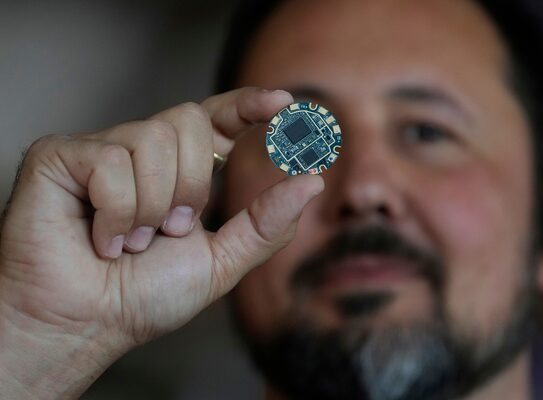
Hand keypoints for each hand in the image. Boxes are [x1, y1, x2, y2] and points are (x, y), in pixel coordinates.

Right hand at [0, 88, 323, 397]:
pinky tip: (101, 239)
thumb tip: (313, 181)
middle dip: (193, 184)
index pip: (217, 118)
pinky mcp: (60, 156)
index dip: (248, 104)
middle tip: (171, 231)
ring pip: (152, 138)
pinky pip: (110, 162)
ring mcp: (101, 150)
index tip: (285, 104)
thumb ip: (266, 223)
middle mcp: (142, 151)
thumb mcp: (221, 261)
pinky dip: (117, 213)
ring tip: (133, 241)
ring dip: (154, 206)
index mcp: (181, 169)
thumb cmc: (146, 295)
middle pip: (188, 121)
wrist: (89, 324)